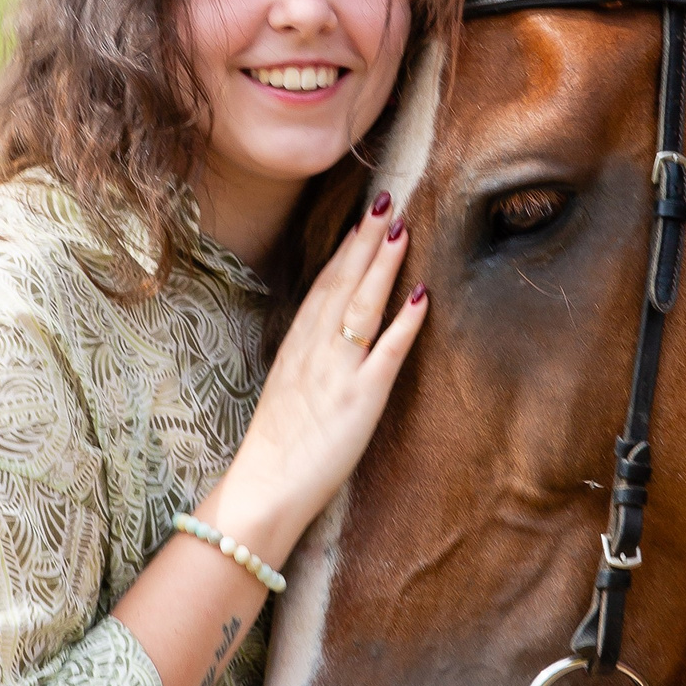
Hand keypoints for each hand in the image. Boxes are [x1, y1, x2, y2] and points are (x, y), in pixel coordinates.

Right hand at [211, 192, 425, 554]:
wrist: (263, 487)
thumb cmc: (274, 447)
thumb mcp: (286, 389)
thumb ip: (308, 360)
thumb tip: (329, 339)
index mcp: (297, 345)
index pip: (324, 284)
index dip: (346, 249)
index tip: (363, 218)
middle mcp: (315, 349)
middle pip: (342, 281)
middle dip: (365, 238)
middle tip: (387, 198)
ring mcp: (337, 371)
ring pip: (362, 305)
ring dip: (383, 264)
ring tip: (401, 227)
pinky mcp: (360, 398)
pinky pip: (386, 352)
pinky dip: (404, 323)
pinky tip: (422, 296)